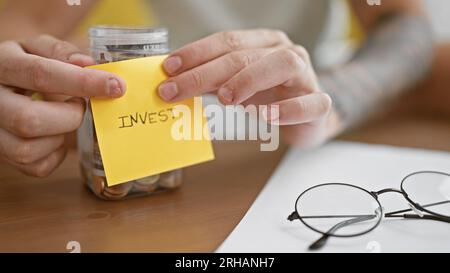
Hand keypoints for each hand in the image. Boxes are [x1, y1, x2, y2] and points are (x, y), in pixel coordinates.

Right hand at [0, 35, 125, 176]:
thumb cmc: (23, 64)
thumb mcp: (35, 48)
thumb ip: (61, 52)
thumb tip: (90, 65)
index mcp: (1, 65)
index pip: (42, 74)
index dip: (83, 82)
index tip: (117, 86)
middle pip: (28, 120)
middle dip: (70, 116)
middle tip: (80, 104)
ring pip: (27, 149)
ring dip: (60, 137)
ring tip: (64, 118)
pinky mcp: (2, 155)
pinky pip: (36, 167)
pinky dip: (56, 155)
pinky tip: (56, 136)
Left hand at [158, 29, 341, 147]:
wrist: (309, 117)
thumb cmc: (271, 96)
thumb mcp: (237, 84)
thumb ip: (211, 80)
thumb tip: (173, 81)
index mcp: (264, 43)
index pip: (227, 41)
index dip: (196, 53)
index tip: (168, 68)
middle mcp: (285, 52)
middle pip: (244, 55)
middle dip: (205, 73)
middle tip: (176, 90)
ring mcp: (306, 75)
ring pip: (282, 64)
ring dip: (248, 79)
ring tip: (224, 97)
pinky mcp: (319, 102)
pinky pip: (309, 103)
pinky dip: (288, 109)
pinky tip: (266, 117)